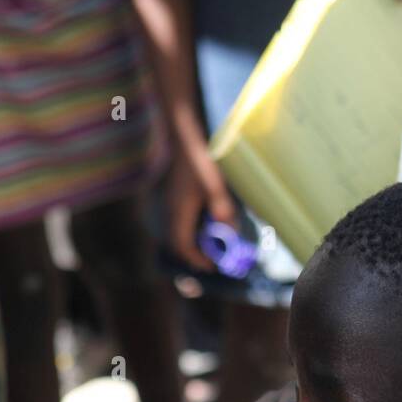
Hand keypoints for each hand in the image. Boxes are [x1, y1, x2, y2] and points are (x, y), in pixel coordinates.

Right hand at [166, 146, 237, 271]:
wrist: (184, 135)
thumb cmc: (199, 159)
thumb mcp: (215, 185)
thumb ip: (222, 209)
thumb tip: (230, 232)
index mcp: (180, 212)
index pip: (182, 245)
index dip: (196, 259)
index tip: (211, 266)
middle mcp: (171, 210)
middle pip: (177, 242)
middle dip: (193, 254)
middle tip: (210, 260)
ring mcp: (170, 202)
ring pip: (177, 231)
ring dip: (191, 242)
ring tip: (208, 246)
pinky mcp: (174, 195)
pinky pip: (178, 220)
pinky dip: (190, 229)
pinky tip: (203, 224)